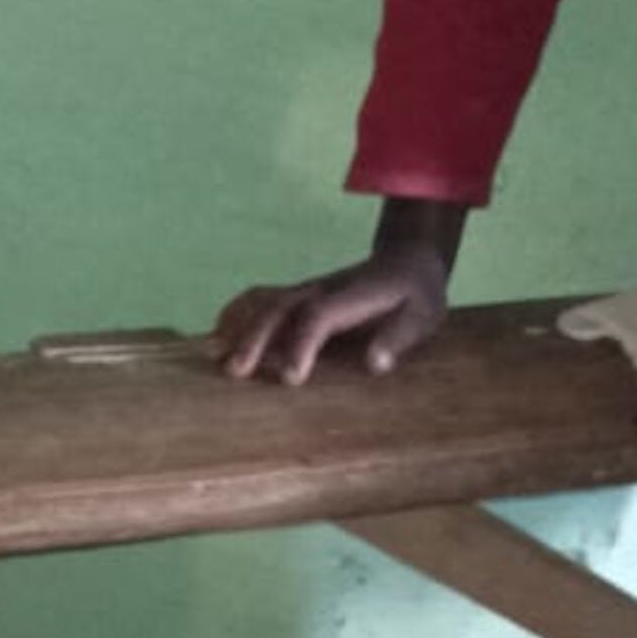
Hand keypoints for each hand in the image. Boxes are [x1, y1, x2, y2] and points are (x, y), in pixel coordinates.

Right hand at [210, 247, 450, 384]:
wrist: (408, 259)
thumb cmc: (416, 295)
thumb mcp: (424, 315)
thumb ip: (400, 337)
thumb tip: (375, 363)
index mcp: (354, 296)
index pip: (319, 316)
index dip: (302, 344)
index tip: (291, 378)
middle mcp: (322, 290)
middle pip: (280, 307)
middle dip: (256, 337)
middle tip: (237, 372)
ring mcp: (305, 291)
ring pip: (264, 302)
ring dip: (237, 326)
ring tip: (212, 354)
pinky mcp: (296, 297)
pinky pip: (260, 300)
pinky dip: (235, 316)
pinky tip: (215, 338)